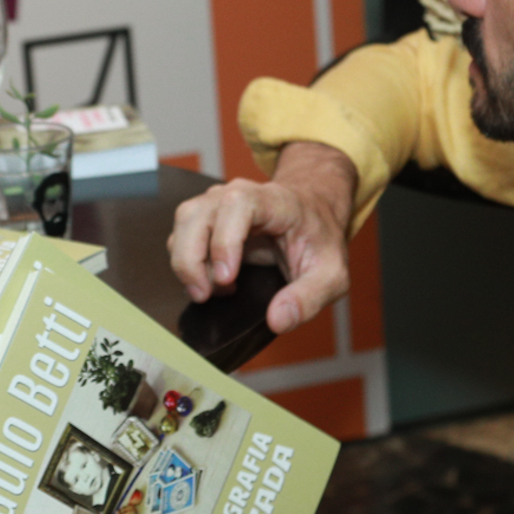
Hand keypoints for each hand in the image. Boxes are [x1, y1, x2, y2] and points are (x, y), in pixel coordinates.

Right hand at [169, 143, 356, 332]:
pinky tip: (212, 282)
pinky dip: (187, 263)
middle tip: (206, 295)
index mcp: (273, 200)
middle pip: (196, 214)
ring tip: (211, 291)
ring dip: (186, 263)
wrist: (313, 213)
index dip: (224, 240)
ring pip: (183, 223)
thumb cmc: (320, 239)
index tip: (225, 277)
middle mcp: (238, 194)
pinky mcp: (206, 216)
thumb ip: (309, 298)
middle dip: (191, 259)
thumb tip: (277, 320)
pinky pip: (181, 235)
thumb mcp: (331, 274)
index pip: (237, 205)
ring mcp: (218, 202)